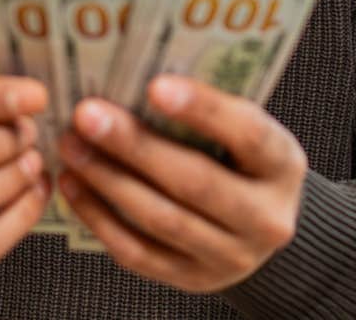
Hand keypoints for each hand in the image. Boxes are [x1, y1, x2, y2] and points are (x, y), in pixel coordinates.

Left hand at [56, 75, 305, 292]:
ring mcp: (231, 257)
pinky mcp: (194, 279)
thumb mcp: (243, 130)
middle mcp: (266, 218)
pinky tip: (74, 185)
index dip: (203, 109)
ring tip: (72, 146)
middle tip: (88, 115)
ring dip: (108, 180)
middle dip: (135, 146)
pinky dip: (100, 217)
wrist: (257, 225)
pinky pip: (139, 253)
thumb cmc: (239, 160)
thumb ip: (207, 110)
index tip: (154, 85)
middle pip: (196, 182)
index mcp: (284, 166)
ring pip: (162, 219)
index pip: (249, 134)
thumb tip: (135, 76)